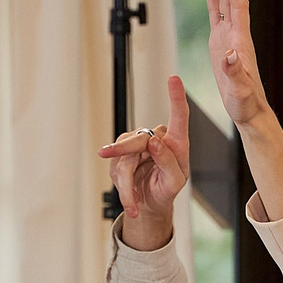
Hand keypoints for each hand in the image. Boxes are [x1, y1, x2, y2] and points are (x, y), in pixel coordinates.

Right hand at [97, 78, 192, 250]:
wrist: (149, 204)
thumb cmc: (166, 189)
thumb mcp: (174, 182)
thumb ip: (168, 161)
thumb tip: (154, 142)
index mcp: (176, 142)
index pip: (179, 117)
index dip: (176, 97)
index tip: (173, 78)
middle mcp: (156, 138)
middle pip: (139, 139)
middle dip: (122, 151)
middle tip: (103, 153)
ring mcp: (137, 144)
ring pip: (123, 157)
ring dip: (126, 184)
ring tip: (132, 204)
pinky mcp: (121, 154)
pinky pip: (116, 168)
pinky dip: (122, 188)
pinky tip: (130, 199)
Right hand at [198, 0, 272, 129]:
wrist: (249, 111)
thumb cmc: (245, 103)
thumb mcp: (239, 89)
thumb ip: (234, 71)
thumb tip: (229, 54)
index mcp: (240, 41)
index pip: (236, 5)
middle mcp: (236, 34)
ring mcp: (229, 37)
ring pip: (224, 2)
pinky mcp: (221, 44)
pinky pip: (217, 15)